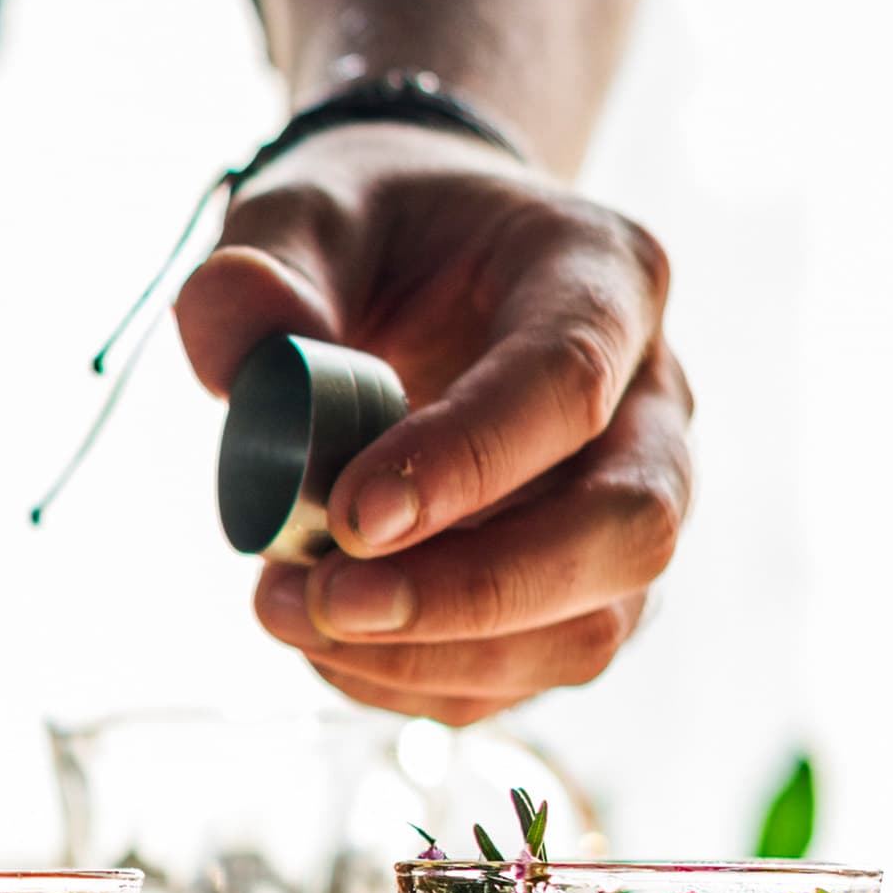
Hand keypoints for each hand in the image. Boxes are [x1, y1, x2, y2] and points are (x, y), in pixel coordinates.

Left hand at [172, 121, 689, 724]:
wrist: (418, 262)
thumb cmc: (372, 233)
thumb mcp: (302, 210)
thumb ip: (263, 266)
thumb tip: (239, 350)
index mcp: (602, 274)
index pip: (570, 381)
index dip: (468, 461)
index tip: (347, 516)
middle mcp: (652, 398)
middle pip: (629, 527)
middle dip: (477, 590)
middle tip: (326, 598)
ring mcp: (631, 501)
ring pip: (595, 625)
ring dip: (439, 651)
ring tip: (289, 613)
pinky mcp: (585, 586)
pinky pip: (532, 672)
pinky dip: (423, 682)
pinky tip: (325, 644)